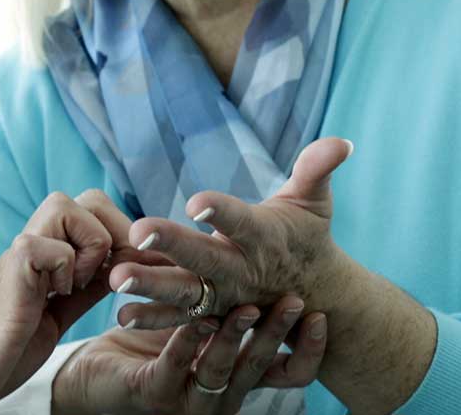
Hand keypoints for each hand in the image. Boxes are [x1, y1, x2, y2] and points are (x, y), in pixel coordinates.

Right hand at [0, 190, 158, 414]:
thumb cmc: (3, 350)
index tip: (131, 274)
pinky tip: (52, 297)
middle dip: (116, 234)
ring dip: (89, 246)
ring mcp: (19, 253)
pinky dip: (64, 269)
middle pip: (88, 198)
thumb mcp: (57, 315)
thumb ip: (84, 289)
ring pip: (66, 205)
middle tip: (112, 276)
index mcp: (49, 254)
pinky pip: (49, 244)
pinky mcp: (10, 271)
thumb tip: (122, 267)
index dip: (125, 235)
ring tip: (77, 286)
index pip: (97, 211)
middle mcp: (34, 244)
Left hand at [53, 296, 327, 414]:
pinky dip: (187, 340)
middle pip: (261, 365)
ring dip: (236, 336)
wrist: (92, 378)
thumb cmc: (151, 343)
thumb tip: (268, 242)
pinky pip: (175, 366)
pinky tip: (194, 316)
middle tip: (296, 302)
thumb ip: (234, 292)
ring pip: (221, 367)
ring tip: (249, 308)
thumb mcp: (203, 317)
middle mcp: (220, 391)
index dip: (310, 350)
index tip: (321, 316)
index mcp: (237, 374)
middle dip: (280, 332)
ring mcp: (188, 398)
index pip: (290, 371)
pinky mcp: (152, 392)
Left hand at [109, 138, 357, 328]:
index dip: (221, 212)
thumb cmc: (305, 236)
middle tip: (139, 232)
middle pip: (204, 259)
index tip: (197, 201)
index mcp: (263, 237)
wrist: (312, 295)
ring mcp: (223, 297)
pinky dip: (152, 319)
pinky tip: (122, 314)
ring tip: (117, 279)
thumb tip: (343, 141)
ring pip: (184, 293)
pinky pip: (177, 320)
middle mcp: (241, 270)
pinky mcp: (208, 314)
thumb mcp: (314, 200)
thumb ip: (318, 169)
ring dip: (151, 287)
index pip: (241, 222)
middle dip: (172, 246)